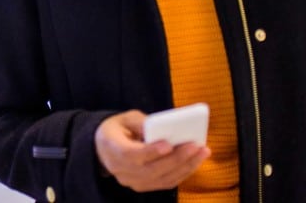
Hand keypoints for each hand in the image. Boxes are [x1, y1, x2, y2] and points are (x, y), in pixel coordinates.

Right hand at [94, 110, 209, 191]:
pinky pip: (165, 183)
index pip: (132, 155)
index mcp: (112, 149)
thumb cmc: (116, 129)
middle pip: (152, 170)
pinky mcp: (143, 186)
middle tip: (197, 146)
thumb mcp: (124, 118)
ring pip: (162, 179)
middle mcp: (121, 170)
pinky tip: (194, 161)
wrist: (102, 149)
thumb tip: (161, 127)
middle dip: (177, 158)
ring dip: (185, 167)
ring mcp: (132, 182)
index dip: (151, 152)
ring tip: (202, 152)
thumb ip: (141, 122)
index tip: (169, 144)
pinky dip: (182, 173)